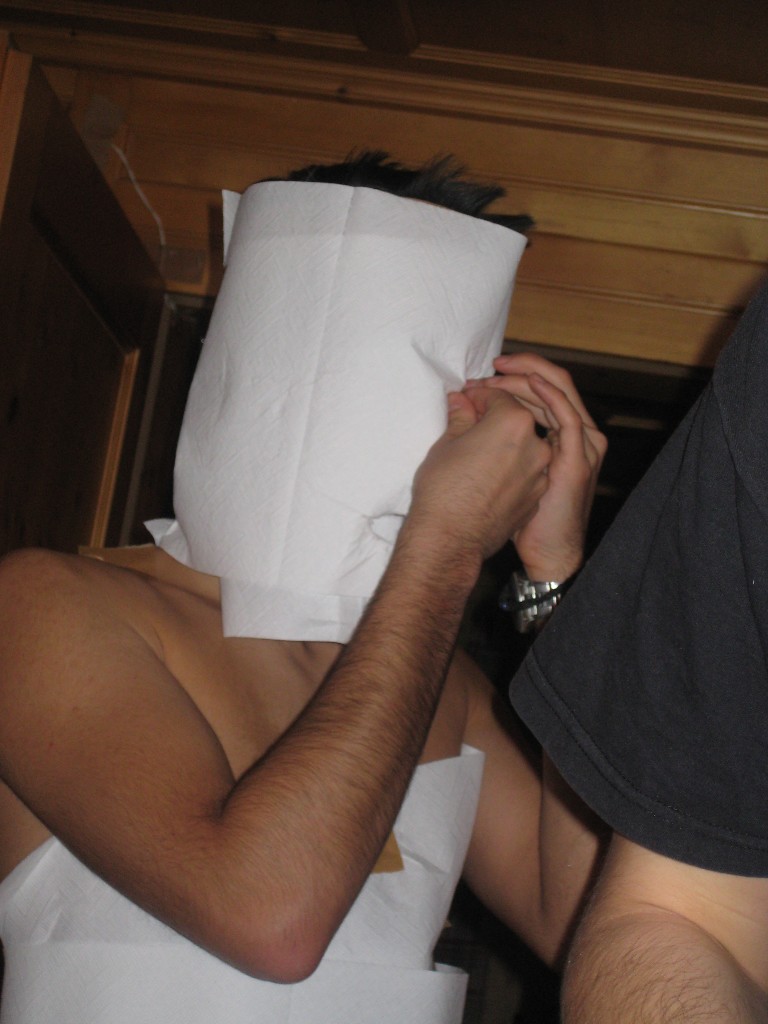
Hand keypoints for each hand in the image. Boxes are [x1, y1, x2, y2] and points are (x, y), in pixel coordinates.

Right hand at [409, 386, 551, 565]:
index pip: (498, 395)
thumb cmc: (444, 488)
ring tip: (480, 450)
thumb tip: (461, 401)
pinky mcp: (536, 496)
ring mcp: (540, 473)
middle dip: (494, 416)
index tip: (463, 401)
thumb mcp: (446, 444)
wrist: (451, 539)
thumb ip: (460, 417)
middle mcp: (536, 444)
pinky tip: (490, 474)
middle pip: (517, 419)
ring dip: (506, 442)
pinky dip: (512, 466)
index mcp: (514, 421)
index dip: (477, 395)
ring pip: (524, 446)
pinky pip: (526, 471)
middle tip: (471, 419)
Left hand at [466, 353, 606, 580]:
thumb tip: (457, 400)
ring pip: (558, 393)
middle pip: (548, 385)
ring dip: (527, 377)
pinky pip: (566, 416)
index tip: (472, 386)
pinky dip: (548, 394)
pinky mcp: (576, 459)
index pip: (532, 392)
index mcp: (550, 435)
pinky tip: (528, 381)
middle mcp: (569, 435)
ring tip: (499, 369)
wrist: (540, 553)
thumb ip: (477, 432)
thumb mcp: (489, 465)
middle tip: (490, 365)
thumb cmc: (512, 516)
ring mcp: (577, 445)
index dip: (501, 383)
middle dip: (518, 370)